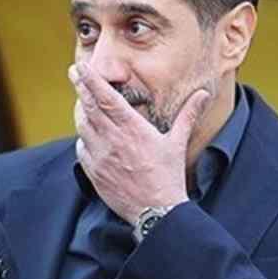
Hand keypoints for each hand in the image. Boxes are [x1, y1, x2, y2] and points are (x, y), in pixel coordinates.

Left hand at [69, 61, 209, 224]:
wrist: (155, 211)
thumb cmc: (168, 176)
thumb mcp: (177, 142)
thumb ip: (187, 115)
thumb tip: (203, 94)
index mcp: (132, 129)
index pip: (106, 98)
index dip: (92, 80)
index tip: (82, 66)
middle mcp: (112, 140)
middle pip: (89, 107)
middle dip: (80, 87)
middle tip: (74, 72)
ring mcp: (100, 156)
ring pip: (82, 126)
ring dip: (81, 111)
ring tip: (82, 100)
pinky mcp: (93, 172)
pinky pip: (81, 149)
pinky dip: (83, 138)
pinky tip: (87, 134)